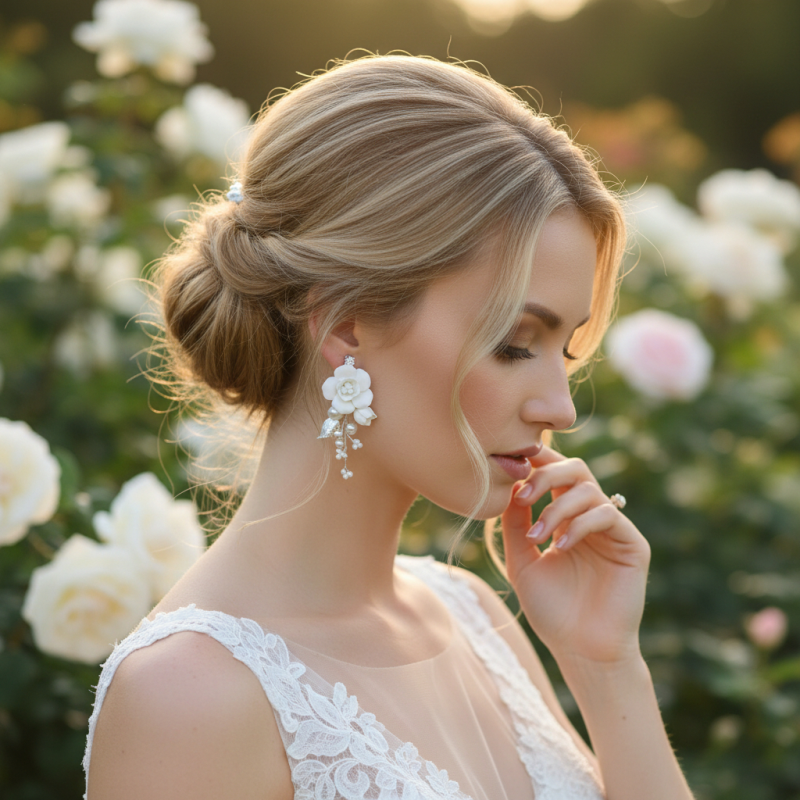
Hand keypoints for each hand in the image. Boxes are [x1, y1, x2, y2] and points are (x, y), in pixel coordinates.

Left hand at [501, 445, 650, 666]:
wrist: (581, 650)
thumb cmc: (551, 610)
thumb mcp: (521, 561)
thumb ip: (514, 524)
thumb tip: (509, 485)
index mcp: (565, 518)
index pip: (555, 474)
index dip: (537, 460)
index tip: (511, 461)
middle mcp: (590, 518)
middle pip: (575, 469)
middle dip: (545, 475)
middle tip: (522, 495)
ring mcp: (613, 529)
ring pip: (588, 489)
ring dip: (556, 508)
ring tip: (536, 536)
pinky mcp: (632, 544)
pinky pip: (607, 514)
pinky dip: (579, 524)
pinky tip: (560, 547)